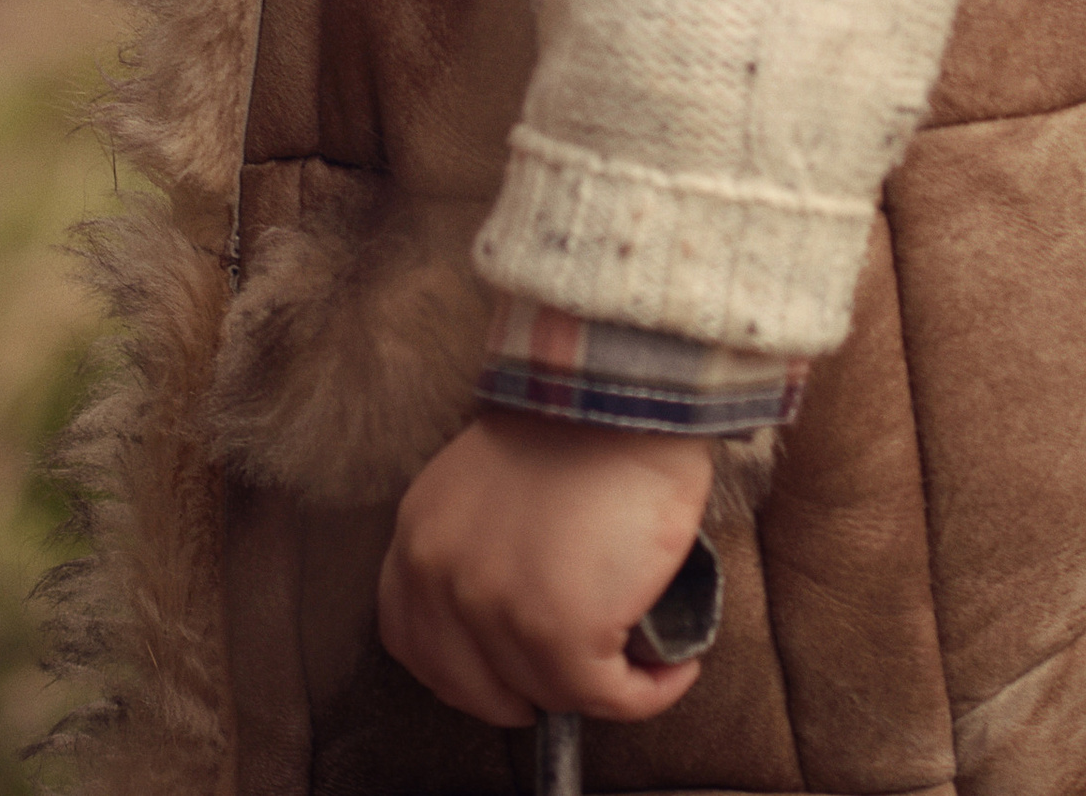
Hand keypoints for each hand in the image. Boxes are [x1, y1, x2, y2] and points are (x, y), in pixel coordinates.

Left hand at [379, 410, 714, 727]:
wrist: (623, 388)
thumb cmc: (576, 424)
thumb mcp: (485, 486)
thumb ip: (475, 548)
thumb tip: (511, 625)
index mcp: (419, 538)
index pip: (412, 641)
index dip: (465, 669)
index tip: (509, 671)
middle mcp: (441, 580)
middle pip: (473, 686)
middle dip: (527, 690)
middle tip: (580, 671)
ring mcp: (496, 611)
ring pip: (548, 694)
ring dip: (599, 688)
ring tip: (640, 660)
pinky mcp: (561, 632)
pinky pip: (608, 697)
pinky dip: (648, 692)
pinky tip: (672, 669)